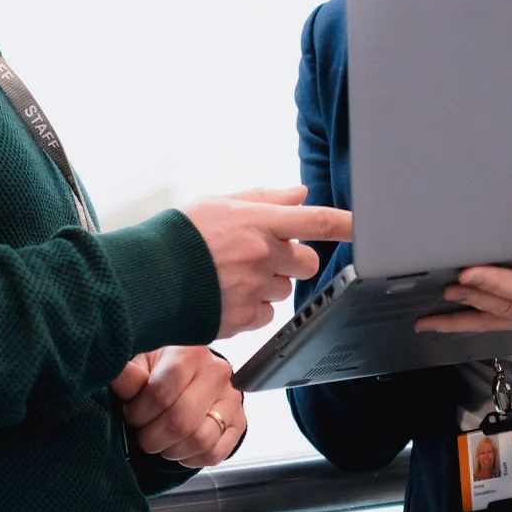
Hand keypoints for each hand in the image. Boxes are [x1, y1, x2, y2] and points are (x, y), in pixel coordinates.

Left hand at [110, 344, 247, 466]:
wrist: (190, 374)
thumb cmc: (160, 368)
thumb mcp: (139, 363)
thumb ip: (128, 374)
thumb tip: (116, 375)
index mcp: (189, 352)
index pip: (162, 392)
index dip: (139, 412)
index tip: (131, 413)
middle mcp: (216, 372)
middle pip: (182, 420)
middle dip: (152, 437)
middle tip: (142, 433)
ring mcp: (231, 398)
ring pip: (201, 440)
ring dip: (172, 450)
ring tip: (160, 441)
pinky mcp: (239, 421)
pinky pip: (216, 453)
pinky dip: (191, 459)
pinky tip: (179, 448)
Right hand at [180, 186, 352, 338]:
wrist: (144, 277)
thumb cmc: (178, 235)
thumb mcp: (219, 203)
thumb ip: (265, 198)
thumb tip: (300, 193)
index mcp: (258, 222)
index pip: (317, 221)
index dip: (347, 224)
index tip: (366, 228)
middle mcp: (261, 255)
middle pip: (307, 262)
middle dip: (295, 260)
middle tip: (266, 255)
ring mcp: (253, 288)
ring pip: (285, 289)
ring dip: (270, 283)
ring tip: (234, 275)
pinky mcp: (242, 318)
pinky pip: (267, 315)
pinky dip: (254, 307)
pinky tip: (227, 295)